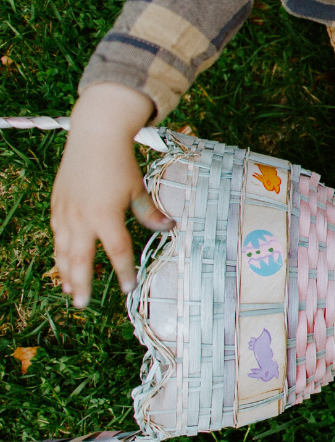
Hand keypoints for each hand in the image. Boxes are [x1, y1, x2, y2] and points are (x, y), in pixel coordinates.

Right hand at [50, 82, 171, 307]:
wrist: (94, 136)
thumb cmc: (120, 163)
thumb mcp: (138, 188)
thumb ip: (149, 212)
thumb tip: (169, 228)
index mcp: (106, 215)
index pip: (117, 251)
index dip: (123, 271)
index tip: (127, 287)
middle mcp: (81, 218)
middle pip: (80, 260)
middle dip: (82, 284)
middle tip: (82, 305)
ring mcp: (65, 213)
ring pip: (63, 251)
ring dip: (66, 273)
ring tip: (70, 291)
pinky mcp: (57, 206)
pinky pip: (57, 236)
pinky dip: (59, 253)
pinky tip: (62, 263)